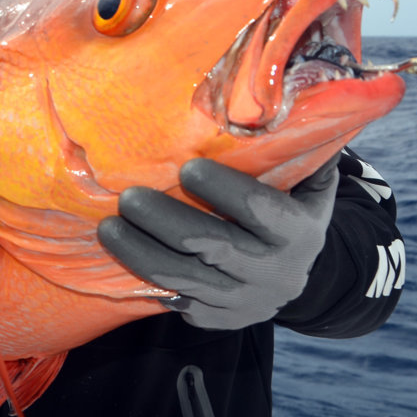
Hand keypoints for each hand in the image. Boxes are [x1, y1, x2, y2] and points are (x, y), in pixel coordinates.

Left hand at [98, 158, 337, 329]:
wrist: (292, 278)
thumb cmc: (288, 211)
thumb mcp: (308, 186)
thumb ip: (299, 150)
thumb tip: (289, 98)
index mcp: (298, 233)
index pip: (259, 209)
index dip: (223, 189)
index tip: (188, 167)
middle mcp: (273, 272)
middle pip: (210, 245)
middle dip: (164, 220)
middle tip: (127, 197)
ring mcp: (242, 301)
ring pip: (182, 276)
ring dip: (138, 251)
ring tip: (107, 226)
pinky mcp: (213, 317)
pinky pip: (171, 296)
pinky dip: (141, 274)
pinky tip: (117, 252)